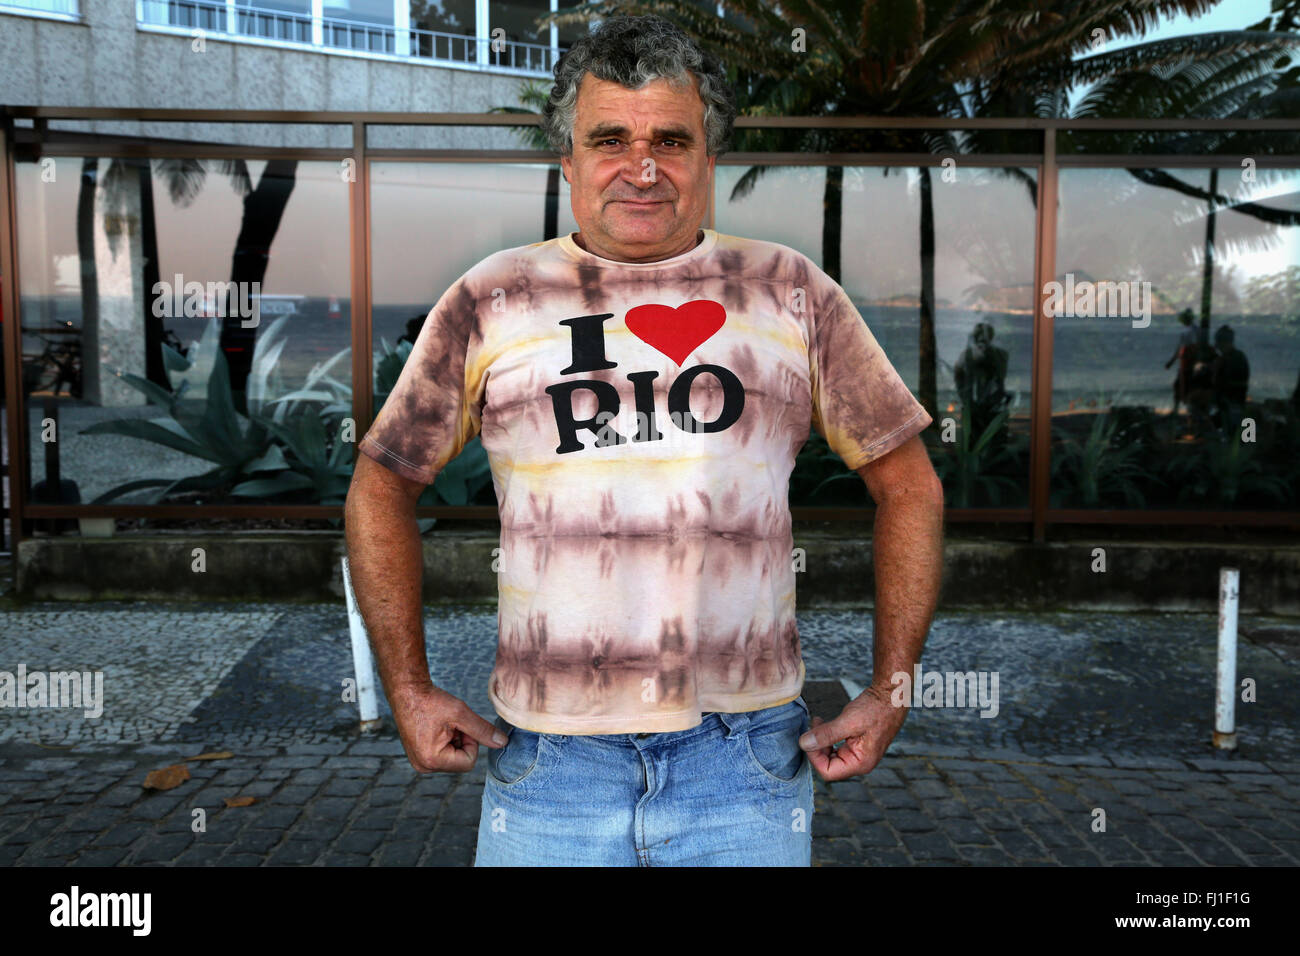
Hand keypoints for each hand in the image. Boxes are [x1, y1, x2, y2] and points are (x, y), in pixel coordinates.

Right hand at [389, 683, 506, 773]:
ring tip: (443, 724)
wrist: (407, 692)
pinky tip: (438, 727)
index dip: (472, 742)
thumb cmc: (431, 701)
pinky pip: (442, 754)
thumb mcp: (461, 714)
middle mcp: (424, 766)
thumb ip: (483, 731)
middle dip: (462, 742)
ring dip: (455, 741)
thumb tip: (503, 743)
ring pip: (453, 758)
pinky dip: (446, 741)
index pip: (468, 762)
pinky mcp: (418, 756)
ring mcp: (420, 762)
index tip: (462, 726)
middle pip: (460, 761)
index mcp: (432, 760)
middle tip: (451, 723)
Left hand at [797, 683, 908, 780]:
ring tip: (819, 721)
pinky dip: (827, 735)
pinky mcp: (857, 744)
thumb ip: (826, 734)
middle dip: (816, 746)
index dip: (814, 756)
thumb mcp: (848, 721)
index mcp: (860, 763)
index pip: (827, 771)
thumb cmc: (875, 709)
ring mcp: (859, 754)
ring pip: (830, 754)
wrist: (891, 696)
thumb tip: (803, 744)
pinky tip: (825, 722)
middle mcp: (860, 763)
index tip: (809, 736)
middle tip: (814, 724)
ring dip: (820, 739)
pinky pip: (836, 746)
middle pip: (827, 764)